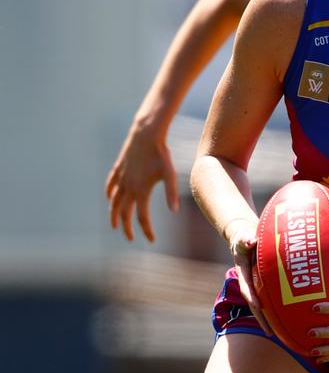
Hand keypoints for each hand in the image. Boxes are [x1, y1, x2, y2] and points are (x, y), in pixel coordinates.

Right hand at [105, 120, 179, 241]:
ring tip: (114, 225)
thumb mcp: (170, 174)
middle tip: (130, 238)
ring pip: (114, 201)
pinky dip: (109, 193)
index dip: (146, 230)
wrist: (146, 132)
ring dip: (113, 214)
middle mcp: (128, 186)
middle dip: (126, 228)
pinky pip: (111, 184)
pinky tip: (110, 198)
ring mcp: (122, 177)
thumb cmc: (161, 153)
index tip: (151, 239)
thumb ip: (171, 193)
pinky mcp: (119, 168)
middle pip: (124, 213)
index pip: (142, 217)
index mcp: (141, 191)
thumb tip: (174, 211)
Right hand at [227, 219, 272, 334]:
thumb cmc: (245, 238)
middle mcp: (251, 284)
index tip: (258, 307)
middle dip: (263, 319)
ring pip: (264, 306)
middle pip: (256, 305)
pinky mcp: (265, 286)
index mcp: (244, 275)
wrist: (245, 239)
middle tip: (271, 333)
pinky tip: (289, 320)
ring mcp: (258, 287)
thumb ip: (245, 239)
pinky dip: (278, 310)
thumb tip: (250, 240)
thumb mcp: (243, 237)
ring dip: (271, 319)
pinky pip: (272, 300)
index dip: (252, 298)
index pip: (247, 289)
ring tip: (281, 335)